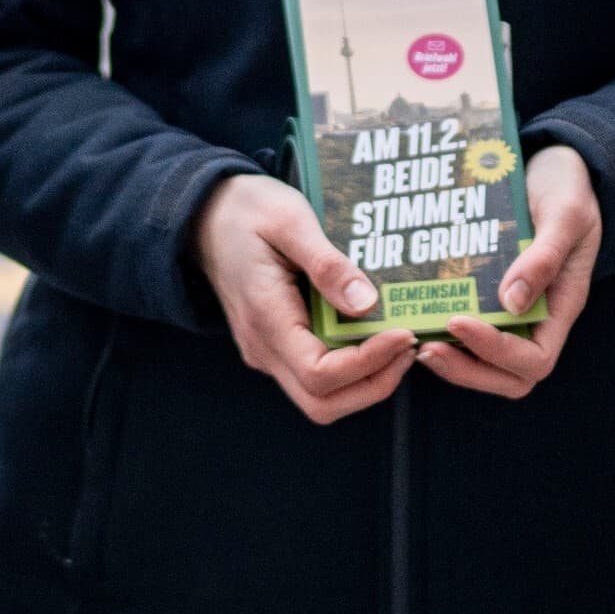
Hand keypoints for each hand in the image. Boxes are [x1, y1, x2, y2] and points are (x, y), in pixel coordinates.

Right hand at [192, 173, 415, 425]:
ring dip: (366, 381)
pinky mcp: (275, 346)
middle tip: (409, 347)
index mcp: (266, 318)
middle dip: (374, 384)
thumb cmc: (247, 210)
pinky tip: (375, 334)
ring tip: (399, 343)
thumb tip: (368, 304)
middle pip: (323, 403)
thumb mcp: (289, 219)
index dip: (369, 363)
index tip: (403, 333)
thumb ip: (326, 263)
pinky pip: (317, 376)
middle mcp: (263, 348)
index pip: (321, 374)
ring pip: (321, 397)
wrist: (205, 215)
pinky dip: (353, 368)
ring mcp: (267, 351)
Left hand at [421, 145, 599, 400]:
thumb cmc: (568, 188)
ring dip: (451, 356)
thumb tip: (511, 303)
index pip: (533, 360)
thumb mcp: (565, 214)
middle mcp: (537, 318)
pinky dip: (443, 328)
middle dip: (465, 368)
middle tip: (425, 347)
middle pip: (506, 375)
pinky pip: (469, 325)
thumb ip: (544, 257)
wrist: (557, 164)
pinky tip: (414, 307)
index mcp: (561, 307)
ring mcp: (513, 309)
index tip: (459, 322)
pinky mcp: (490, 293)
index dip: (496, 352)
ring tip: (413, 336)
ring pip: (484, 360)